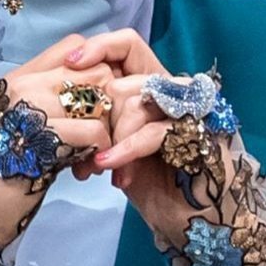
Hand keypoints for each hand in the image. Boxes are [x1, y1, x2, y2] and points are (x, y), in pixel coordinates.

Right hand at [0, 33, 116, 156]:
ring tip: (97, 153)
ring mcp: (31, 109)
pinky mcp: (42, 138)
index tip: (97, 101)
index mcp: (18, 78)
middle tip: (105, 131)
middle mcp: (23, 86)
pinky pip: (93, 130)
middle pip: (95, 71)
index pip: (74, 46)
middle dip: (109, 102)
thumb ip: (46, 101)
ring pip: (98, 99)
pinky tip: (88, 165)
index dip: (96, 68)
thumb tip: (90, 93)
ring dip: (108, 129)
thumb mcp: (18, 124)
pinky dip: (100, 149)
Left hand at [62, 32, 202, 235]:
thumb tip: (64, 109)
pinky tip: (108, 166)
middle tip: (79, 146)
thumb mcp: (119, 148)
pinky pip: (154, 131)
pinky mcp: (201, 136)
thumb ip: (103, 122)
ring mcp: (191, 111)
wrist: (191, 220)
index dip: (100, 47)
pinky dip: (126, 149)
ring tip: (92, 165)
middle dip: (97, 113)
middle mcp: (175, 92)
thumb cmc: (154, 185)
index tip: (71, 64)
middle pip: (127, 76)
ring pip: (139, 101)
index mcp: (155, 86)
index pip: (128, 45)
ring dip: (111, 135)